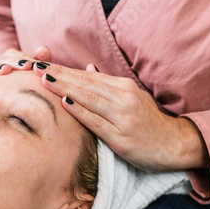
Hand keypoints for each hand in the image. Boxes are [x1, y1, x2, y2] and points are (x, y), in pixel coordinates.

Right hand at [0, 46, 51, 86]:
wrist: (6, 101)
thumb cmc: (24, 84)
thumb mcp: (33, 73)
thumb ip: (40, 60)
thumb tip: (43, 49)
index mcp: (8, 57)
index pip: (14, 54)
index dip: (23, 58)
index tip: (33, 64)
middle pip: (3, 58)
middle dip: (14, 61)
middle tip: (25, 66)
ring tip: (6, 70)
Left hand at [33, 62, 209, 171]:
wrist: (173, 144)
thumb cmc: (148, 122)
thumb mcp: (131, 97)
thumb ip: (108, 85)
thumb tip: (87, 68)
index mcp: (123, 87)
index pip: (86, 76)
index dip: (63, 69)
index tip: (42, 64)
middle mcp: (123, 98)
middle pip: (84, 83)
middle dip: (58, 74)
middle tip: (35, 67)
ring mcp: (123, 117)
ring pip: (89, 98)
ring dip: (64, 88)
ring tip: (43, 80)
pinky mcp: (121, 137)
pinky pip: (96, 121)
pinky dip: (80, 110)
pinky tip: (64, 102)